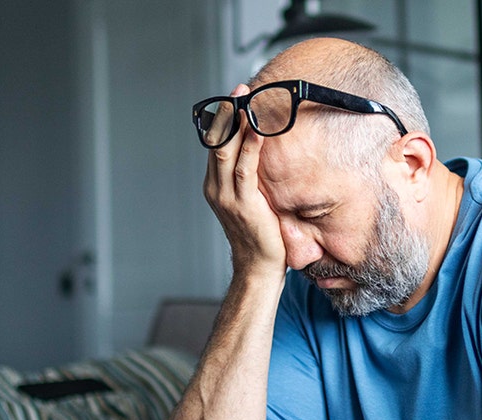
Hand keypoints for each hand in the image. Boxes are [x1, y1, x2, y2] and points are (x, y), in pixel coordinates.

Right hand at [203, 83, 286, 280]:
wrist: (259, 267)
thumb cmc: (261, 235)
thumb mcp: (253, 200)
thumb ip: (252, 178)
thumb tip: (266, 154)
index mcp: (215, 185)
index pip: (215, 144)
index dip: (224, 119)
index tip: (236, 97)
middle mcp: (215, 187)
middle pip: (215, 141)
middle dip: (226, 113)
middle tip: (238, 89)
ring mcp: (226, 196)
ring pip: (225, 150)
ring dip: (235, 123)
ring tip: (244, 100)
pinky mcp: (243, 204)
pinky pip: (245, 169)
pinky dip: (250, 145)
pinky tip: (257, 128)